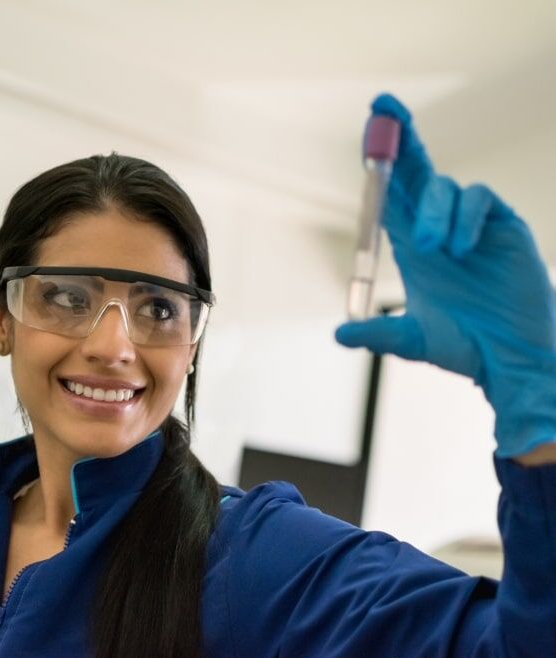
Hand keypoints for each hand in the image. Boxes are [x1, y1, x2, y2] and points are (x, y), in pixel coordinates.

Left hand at [335, 93, 555, 458]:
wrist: (511, 358)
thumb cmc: (463, 347)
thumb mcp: (412, 339)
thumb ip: (378, 334)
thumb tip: (339, 334)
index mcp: (411, 245)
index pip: (390, 194)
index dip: (379, 162)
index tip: (368, 126)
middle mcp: (437, 228)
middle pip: (417, 172)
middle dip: (401, 138)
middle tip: (384, 106)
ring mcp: (470, 225)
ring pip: (445, 188)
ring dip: (432, 210)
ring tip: (431, 248)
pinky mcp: (502, 226)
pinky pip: (478, 201)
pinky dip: (463, 218)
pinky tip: (460, 250)